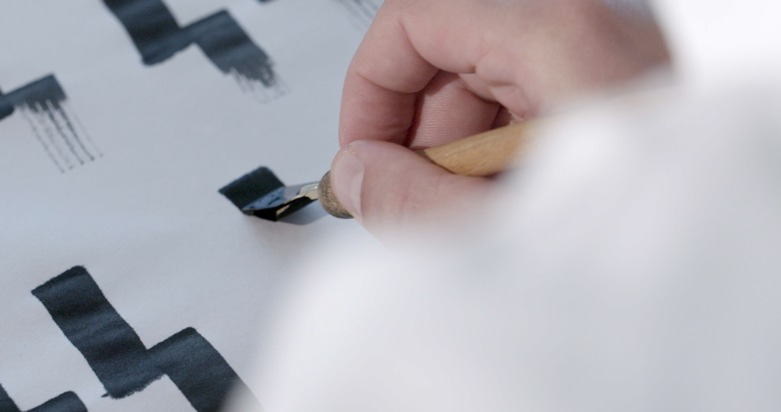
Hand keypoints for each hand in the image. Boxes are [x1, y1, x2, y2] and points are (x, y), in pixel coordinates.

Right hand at [330, 0, 668, 233]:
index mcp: (560, 34)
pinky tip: (509, 207)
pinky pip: (525, 107)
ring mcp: (602, 61)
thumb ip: (410, 202)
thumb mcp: (501, 229)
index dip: (372, 84)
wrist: (738, 260)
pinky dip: (500, 157)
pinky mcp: (610, 93)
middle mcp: (587, 32)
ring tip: (472, 217)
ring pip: (486, 85)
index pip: (418, 15)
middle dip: (417, 133)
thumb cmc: (652, 236)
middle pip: (450, 53)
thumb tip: (359, 177)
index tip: (362, 148)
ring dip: (458, 154)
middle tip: (412, 199)